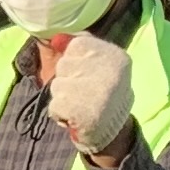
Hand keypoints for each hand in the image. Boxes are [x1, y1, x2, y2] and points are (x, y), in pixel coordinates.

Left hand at [41, 29, 134, 158]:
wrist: (114, 131)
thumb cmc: (101, 92)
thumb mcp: (96, 63)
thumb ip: (76, 45)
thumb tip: (55, 38)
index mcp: (115, 56)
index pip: (77, 45)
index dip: (75, 60)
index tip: (88, 73)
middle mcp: (108, 71)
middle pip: (64, 64)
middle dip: (68, 79)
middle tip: (85, 92)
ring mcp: (94, 91)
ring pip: (57, 85)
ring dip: (63, 97)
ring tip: (81, 105)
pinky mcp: (80, 111)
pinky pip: (54, 105)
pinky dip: (60, 113)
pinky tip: (76, 117)